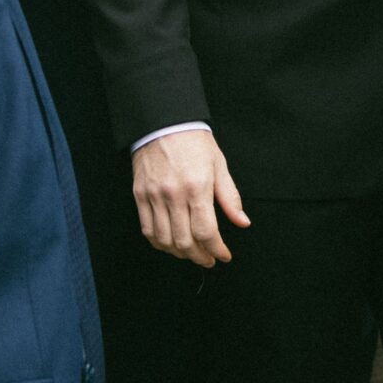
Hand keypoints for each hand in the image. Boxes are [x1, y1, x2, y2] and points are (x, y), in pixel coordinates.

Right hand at [132, 129, 249, 266]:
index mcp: (197, 187)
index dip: (217, 249)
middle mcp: (174, 195)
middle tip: (209, 259)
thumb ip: (230, 197)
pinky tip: (170, 244)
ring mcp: (154, 196)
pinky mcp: (140, 195)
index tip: (224, 255)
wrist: (163, 123)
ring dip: (180, 253)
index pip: (206, 232)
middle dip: (200, 257)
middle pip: (185, 241)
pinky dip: (159, 243)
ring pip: (164, 239)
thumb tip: (242, 222)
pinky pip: (147, 229)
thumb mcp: (219, 165)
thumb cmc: (194, 142)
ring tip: (192, 253)